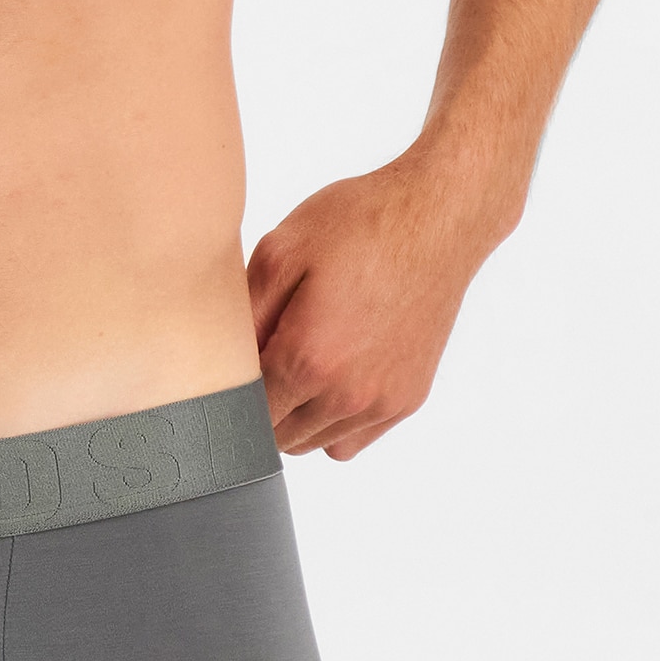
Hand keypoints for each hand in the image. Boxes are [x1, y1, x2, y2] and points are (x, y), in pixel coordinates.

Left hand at [246, 153, 504, 460]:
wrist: (438, 217)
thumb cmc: (360, 224)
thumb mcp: (281, 251)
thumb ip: (243, 315)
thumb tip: (220, 359)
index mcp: (308, 359)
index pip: (245, 413)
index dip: (230, 388)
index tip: (229, 361)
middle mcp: (348, 395)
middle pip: (276, 435)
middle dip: (259, 402)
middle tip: (263, 353)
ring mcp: (383, 402)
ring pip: (312, 443)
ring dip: (295, 414)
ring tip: (299, 359)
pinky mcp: (408, 399)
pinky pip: (351, 440)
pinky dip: (333, 421)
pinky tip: (331, 374)